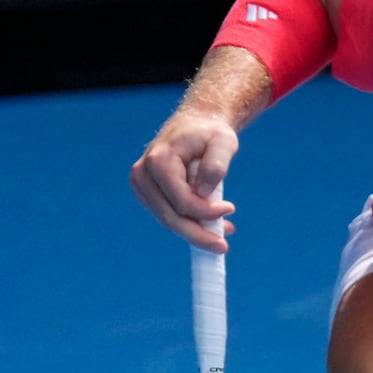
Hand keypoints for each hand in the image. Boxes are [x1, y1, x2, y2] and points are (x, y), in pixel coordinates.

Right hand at [129, 110, 238, 252]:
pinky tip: (212, 226)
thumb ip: (216, 165)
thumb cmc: (211, 132)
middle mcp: (143, 174)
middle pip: (170, 217)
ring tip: (222, 236)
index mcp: (159, 160)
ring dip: (195, 232)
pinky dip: (190, 224)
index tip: (231, 209)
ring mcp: (141, 185)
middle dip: (198, 235)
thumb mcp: (224, 141)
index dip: (206, 212)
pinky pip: (168, 215)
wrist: (196, 124)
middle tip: (223, 247)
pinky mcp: (147, 193)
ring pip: (168, 221)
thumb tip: (204, 193)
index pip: (182, 201)